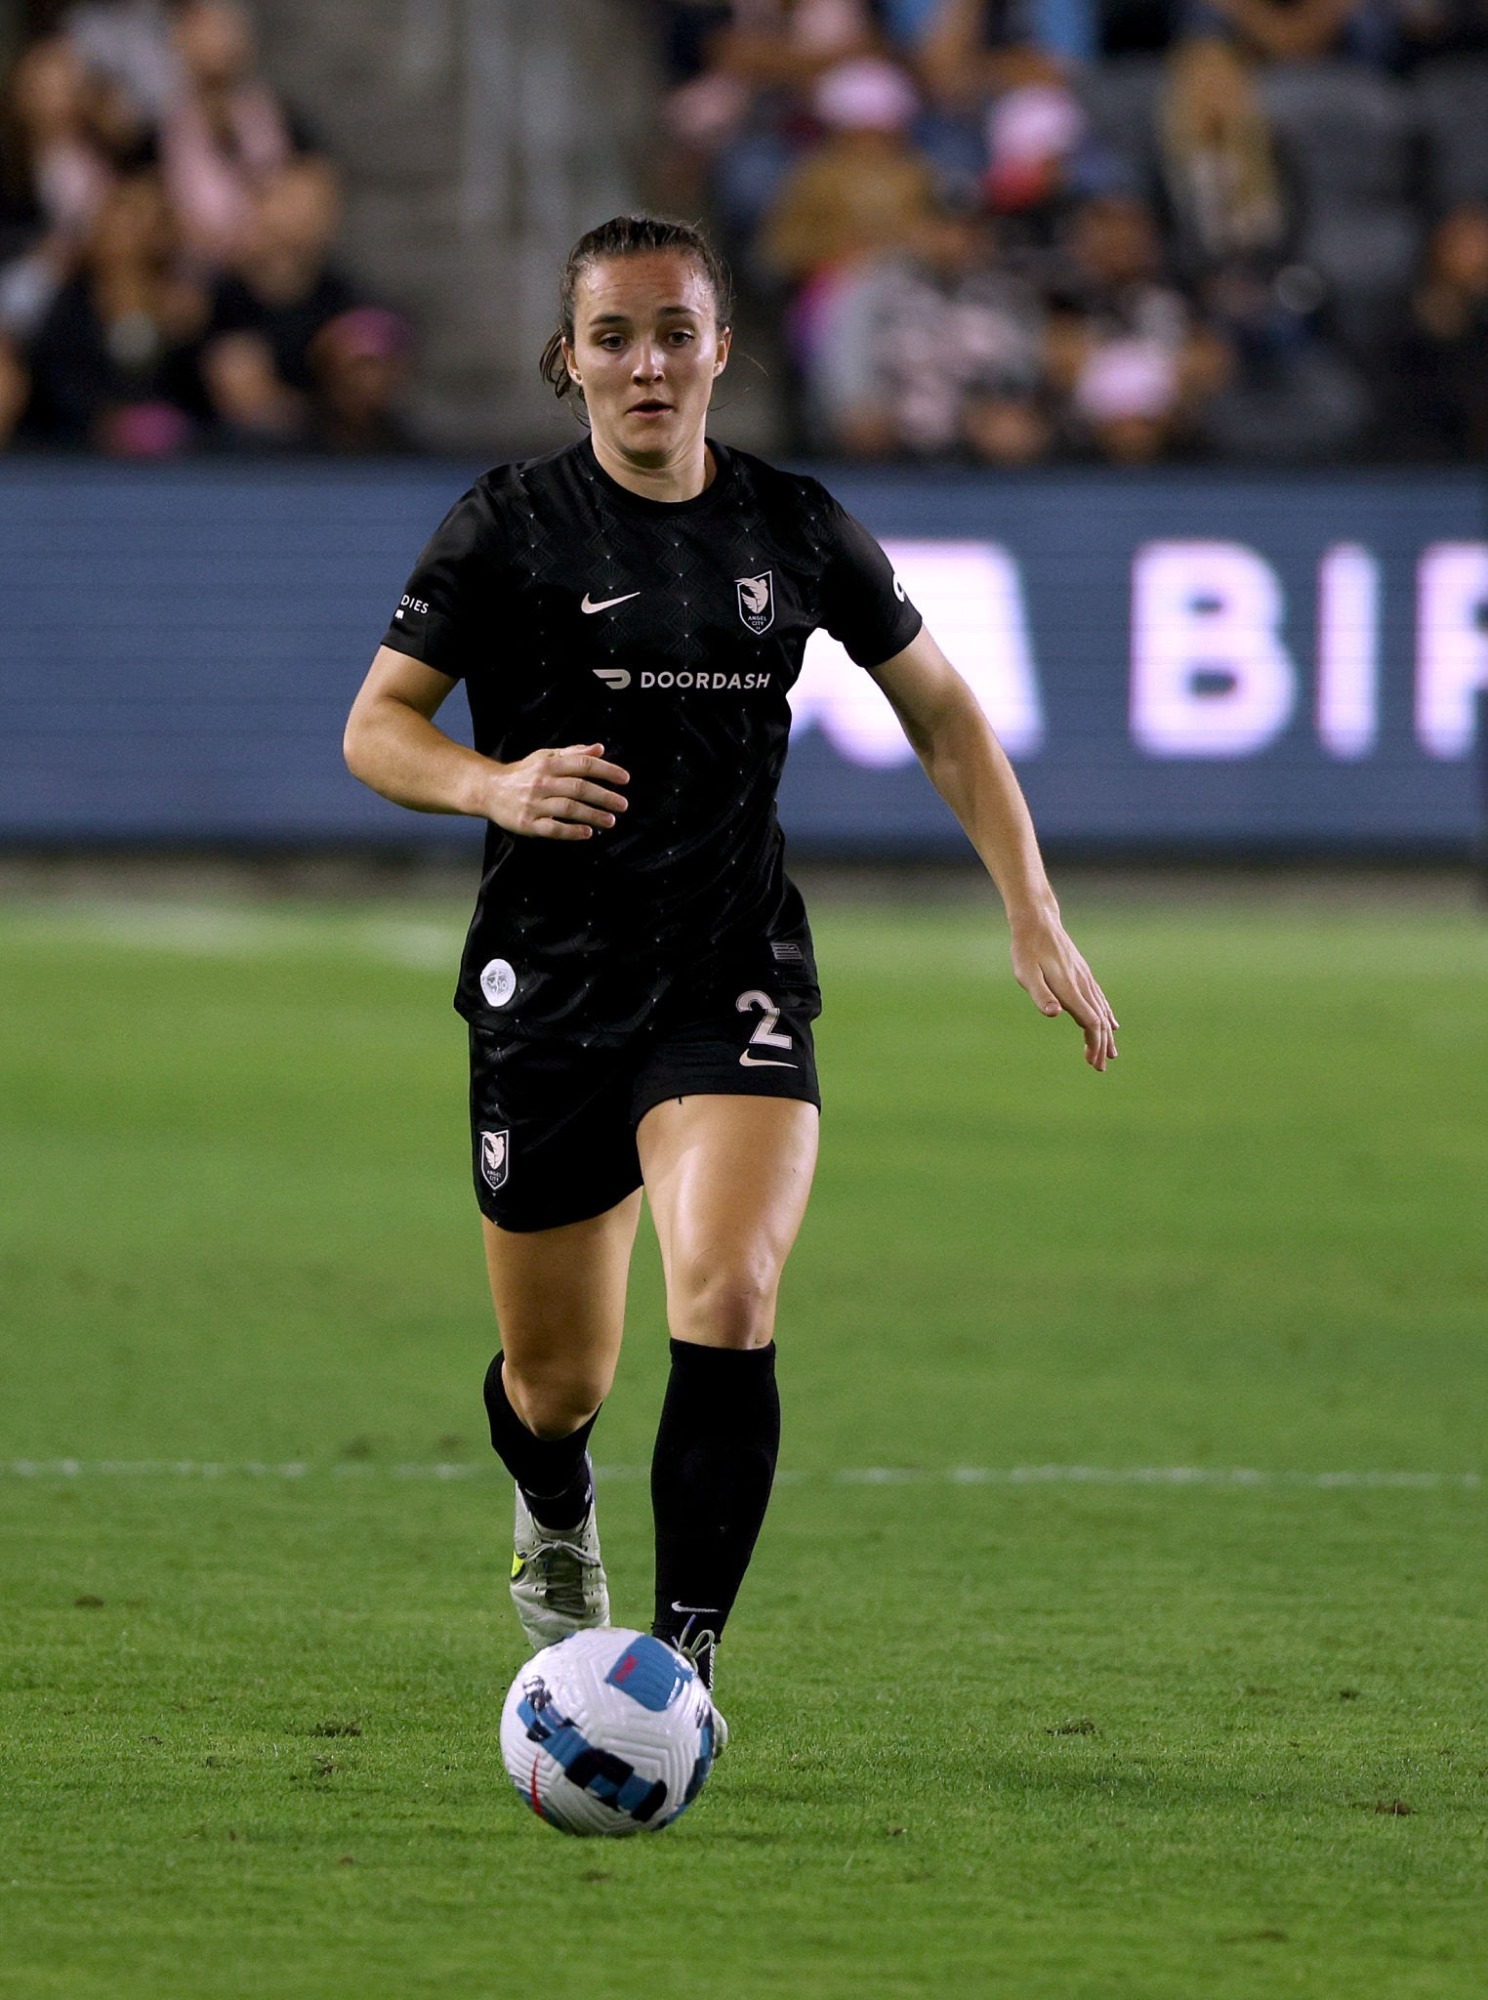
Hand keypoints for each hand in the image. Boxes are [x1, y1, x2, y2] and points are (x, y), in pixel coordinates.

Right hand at [482, 742, 629, 840]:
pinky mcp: (528, 824)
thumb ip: (573, 754)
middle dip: (604, 796)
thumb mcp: (545, 758)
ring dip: (593, 815)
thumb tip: (600, 749)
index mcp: (548, 765)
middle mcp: (542, 782)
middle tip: (623, 805)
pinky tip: (587, 833)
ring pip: (569, 809)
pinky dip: (572, 831)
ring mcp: (534, 804)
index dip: (606, 770)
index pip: (583, 765)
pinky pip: (553, 829)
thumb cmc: (522, 774)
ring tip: (611, 820)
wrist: (489, 790)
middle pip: (579, 788)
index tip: (625, 779)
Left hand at [1010, 915, 1118, 1070]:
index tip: (1093, 1062)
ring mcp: (1084, 979)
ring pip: (1101, 1011)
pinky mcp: (1083, 974)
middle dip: (1100, 1045)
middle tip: (1099, 1067)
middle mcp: (1082, 985)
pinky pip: (1099, 999)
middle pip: (1098, 1020)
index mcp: (1069, 988)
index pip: (1089, 1021)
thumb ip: (1040, 994)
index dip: (1093, 1043)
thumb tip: (1054, 1014)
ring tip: (1110, 1054)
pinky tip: (1111, 1024)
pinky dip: (1106, 1015)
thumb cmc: (1026, 950)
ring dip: (1105, 1034)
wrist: (1038, 921)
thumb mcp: (1025, 973)